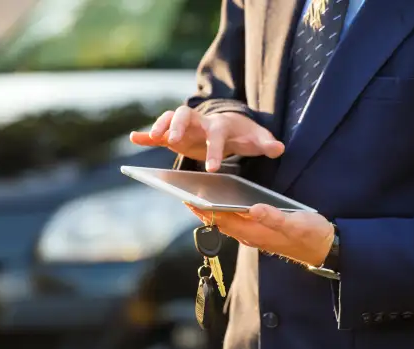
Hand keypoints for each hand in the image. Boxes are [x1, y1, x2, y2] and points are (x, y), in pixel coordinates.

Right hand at [130, 107, 283, 171]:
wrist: (230, 124)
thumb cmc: (243, 134)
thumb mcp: (255, 139)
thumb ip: (266, 143)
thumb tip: (279, 148)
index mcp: (220, 125)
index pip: (217, 135)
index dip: (215, 151)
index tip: (212, 168)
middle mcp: (200, 122)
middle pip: (186, 115)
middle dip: (179, 126)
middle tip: (173, 141)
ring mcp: (185, 126)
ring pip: (170, 118)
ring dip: (160, 125)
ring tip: (153, 137)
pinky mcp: (174, 134)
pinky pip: (158, 132)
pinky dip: (146, 135)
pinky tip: (134, 138)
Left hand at [186, 204, 334, 265]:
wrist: (324, 249)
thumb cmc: (311, 235)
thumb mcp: (296, 223)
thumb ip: (274, 218)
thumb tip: (253, 208)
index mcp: (255, 232)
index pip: (223, 220)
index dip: (205, 210)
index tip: (189, 200)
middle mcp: (251, 235)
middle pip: (220, 222)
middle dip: (203, 210)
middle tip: (186, 195)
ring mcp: (256, 235)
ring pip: (227, 223)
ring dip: (213, 212)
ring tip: (199, 199)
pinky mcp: (262, 233)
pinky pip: (237, 223)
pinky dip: (226, 213)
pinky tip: (224, 204)